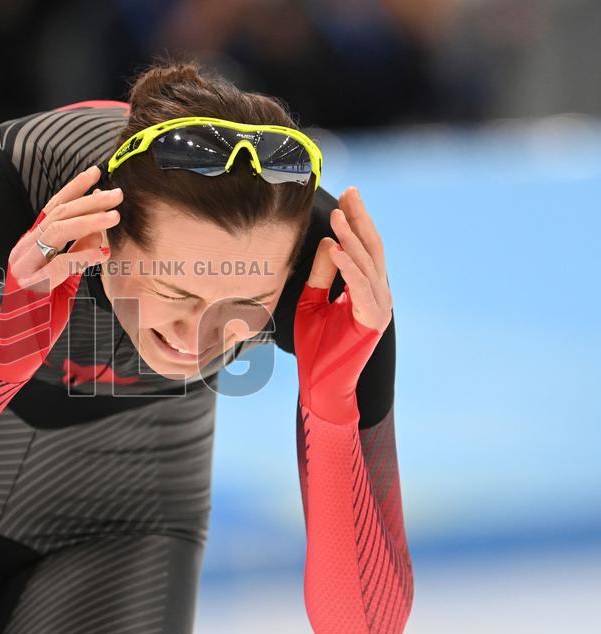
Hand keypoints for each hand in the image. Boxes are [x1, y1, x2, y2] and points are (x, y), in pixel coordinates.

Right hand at [0, 165, 120, 381]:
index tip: (96, 173)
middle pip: (57, 215)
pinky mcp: (29, 287)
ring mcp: (23, 267)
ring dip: (88, 221)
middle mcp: (22, 250)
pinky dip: (83, 256)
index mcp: (28, 245)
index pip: (52, 208)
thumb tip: (97, 232)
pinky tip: (103, 253)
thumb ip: (76, 256)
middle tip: (116, 193)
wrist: (14, 350)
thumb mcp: (62, 281)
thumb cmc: (39, 318)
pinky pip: (59, 264)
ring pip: (56, 232)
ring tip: (114, 216)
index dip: (73, 189)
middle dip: (88, 201)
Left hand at [294, 186, 391, 423]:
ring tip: (337, 216)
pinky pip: (360, 287)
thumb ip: (322, 273)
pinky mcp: (371, 320)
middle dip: (360, 219)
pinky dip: (347, 267)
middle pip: (371, 248)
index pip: (363, 247)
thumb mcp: (312, 301)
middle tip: (351, 192)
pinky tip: (334, 247)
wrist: (320, 385)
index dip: (356, 221)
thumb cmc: (316, 347)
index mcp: (366, 289)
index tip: (348, 195)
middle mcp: (377, 294)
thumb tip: (328, 242)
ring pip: (367, 264)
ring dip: (351, 238)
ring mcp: (378, 307)